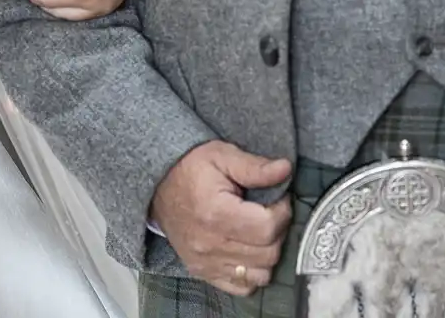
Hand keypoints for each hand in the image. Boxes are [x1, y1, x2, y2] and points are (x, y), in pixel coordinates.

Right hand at [150, 142, 293, 296]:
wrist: (159, 185)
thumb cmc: (191, 168)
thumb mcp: (222, 156)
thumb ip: (255, 167)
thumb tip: (285, 169)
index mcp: (216, 213)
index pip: (267, 228)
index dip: (282, 212)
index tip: (278, 199)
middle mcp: (209, 244)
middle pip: (267, 253)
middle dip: (278, 231)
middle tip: (271, 212)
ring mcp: (205, 263)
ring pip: (259, 274)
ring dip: (267, 253)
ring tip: (260, 231)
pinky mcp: (203, 272)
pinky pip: (242, 287)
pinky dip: (252, 272)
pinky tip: (248, 249)